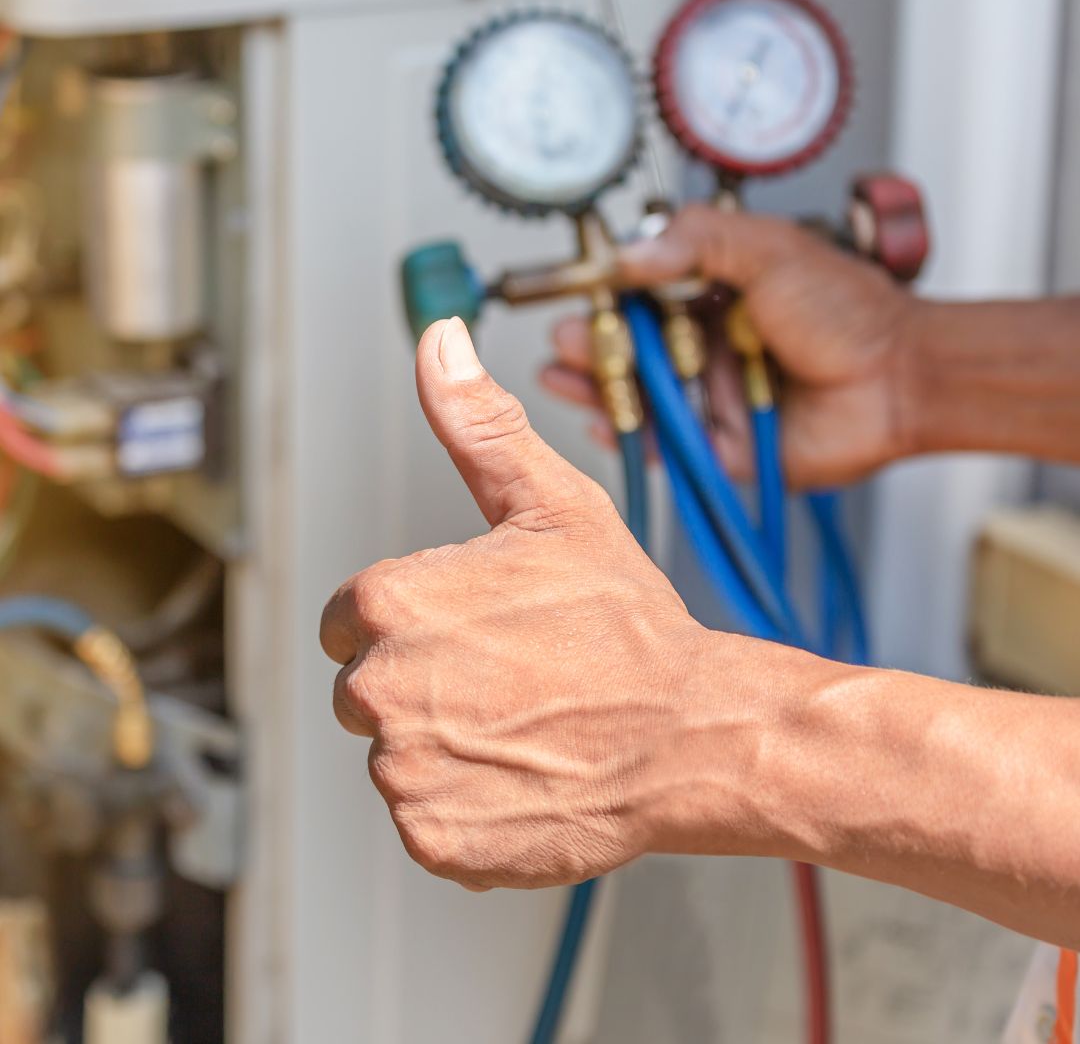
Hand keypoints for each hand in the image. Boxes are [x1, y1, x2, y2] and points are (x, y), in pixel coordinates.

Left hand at [320, 318, 711, 889]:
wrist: (690, 734)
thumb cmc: (627, 624)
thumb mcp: (553, 506)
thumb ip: (478, 425)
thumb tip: (440, 341)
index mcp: (387, 605)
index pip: (348, 621)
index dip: (413, 623)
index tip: (472, 631)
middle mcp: (379, 689)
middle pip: (367, 689)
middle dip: (423, 683)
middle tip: (510, 677)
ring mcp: (405, 772)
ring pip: (398, 755)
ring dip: (448, 745)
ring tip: (524, 724)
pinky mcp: (434, 838)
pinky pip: (427, 817)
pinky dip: (466, 805)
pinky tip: (524, 774)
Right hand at [540, 204, 920, 489]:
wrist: (899, 378)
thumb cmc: (848, 311)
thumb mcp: (769, 249)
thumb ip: (698, 241)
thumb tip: (630, 254)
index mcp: (716, 297)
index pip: (643, 295)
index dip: (606, 297)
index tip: (575, 293)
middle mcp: (707, 348)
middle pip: (632, 350)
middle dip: (591, 346)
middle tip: (562, 341)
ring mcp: (710, 398)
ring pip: (640, 397)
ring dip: (597, 387)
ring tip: (561, 375)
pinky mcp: (720, 446)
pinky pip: (664, 445)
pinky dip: (629, 436)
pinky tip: (600, 419)